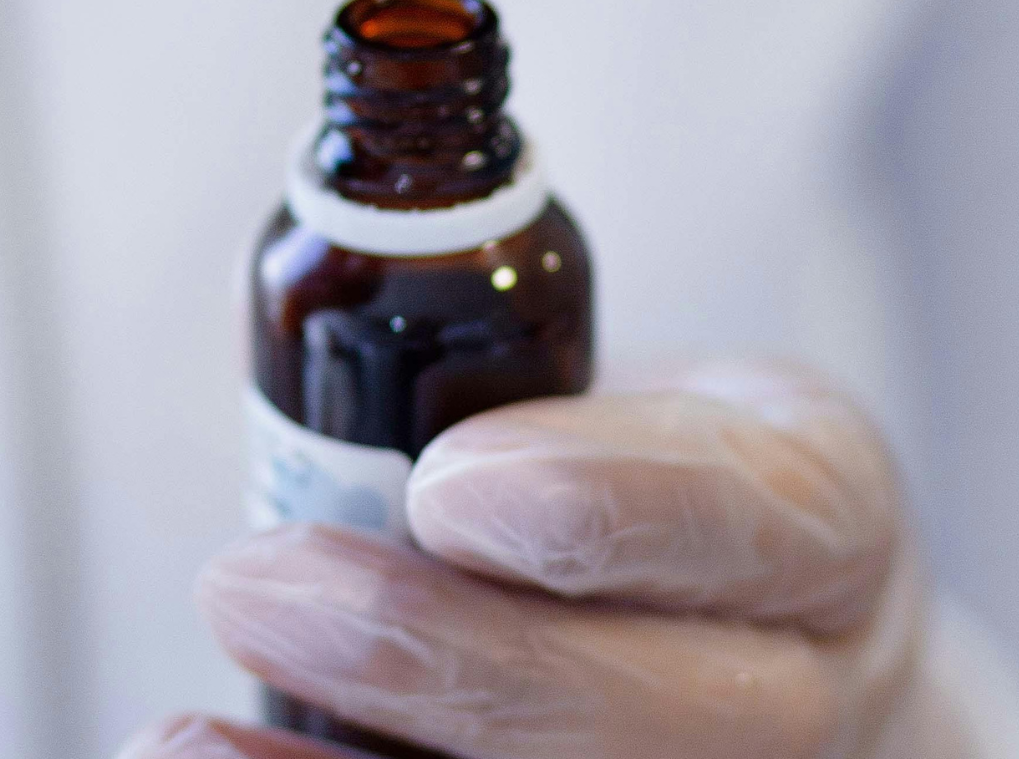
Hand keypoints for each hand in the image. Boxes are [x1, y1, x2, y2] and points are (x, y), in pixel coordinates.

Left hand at [125, 362, 980, 758]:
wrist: (760, 646)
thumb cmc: (661, 483)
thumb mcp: (644, 391)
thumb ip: (517, 368)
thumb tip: (308, 304)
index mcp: (831, 518)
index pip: (748, 518)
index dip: (599, 507)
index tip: (442, 480)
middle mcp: (813, 689)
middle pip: (654, 718)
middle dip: (434, 655)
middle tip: (253, 578)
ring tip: (187, 739)